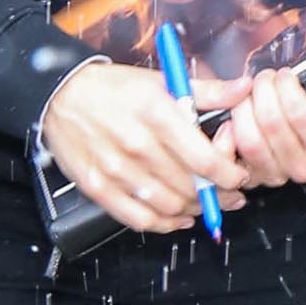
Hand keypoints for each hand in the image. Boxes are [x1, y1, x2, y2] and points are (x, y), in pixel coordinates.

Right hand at [38, 61, 249, 234]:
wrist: (61, 94)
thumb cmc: (114, 88)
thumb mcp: (162, 80)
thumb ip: (207, 91)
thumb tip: (244, 89)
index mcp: (158, 115)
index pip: (206, 160)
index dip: (230, 175)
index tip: (240, 177)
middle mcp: (138, 145)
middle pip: (191, 187)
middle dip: (219, 196)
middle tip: (230, 196)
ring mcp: (116, 169)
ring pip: (169, 206)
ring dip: (194, 211)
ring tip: (206, 205)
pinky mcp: (98, 187)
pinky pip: (139, 218)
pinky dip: (164, 224)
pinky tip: (177, 218)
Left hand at [210, 69, 305, 188]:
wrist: (303, 122)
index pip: (300, 115)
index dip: (287, 88)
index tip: (286, 75)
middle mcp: (305, 167)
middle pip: (271, 123)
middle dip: (264, 90)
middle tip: (266, 77)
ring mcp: (277, 174)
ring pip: (250, 138)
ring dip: (244, 107)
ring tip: (251, 93)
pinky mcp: (251, 177)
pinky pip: (233, 153)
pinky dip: (231, 129)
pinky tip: (238, 116)